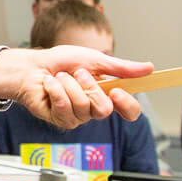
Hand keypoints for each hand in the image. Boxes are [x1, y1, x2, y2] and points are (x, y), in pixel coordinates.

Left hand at [0, 46, 149, 127]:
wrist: (32, 66)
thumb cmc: (60, 62)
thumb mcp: (94, 60)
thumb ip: (121, 68)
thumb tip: (149, 68)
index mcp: (106, 95)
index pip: (129, 111)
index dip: (127, 105)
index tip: (117, 91)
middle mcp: (93, 109)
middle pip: (104, 110)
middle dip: (89, 86)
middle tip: (77, 73)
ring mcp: (76, 117)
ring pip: (82, 107)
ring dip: (69, 85)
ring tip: (60, 77)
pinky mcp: (59, 120)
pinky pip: (63, 107)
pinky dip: (55, 89)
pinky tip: (49, 85)